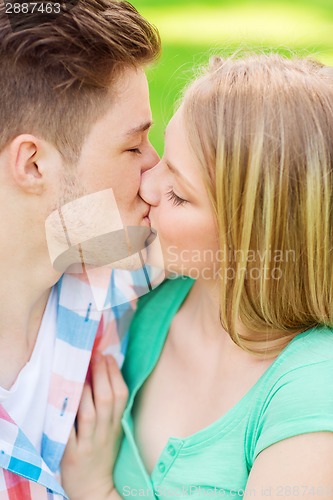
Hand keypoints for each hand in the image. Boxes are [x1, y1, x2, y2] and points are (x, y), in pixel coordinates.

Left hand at [61, 354, 128, 499]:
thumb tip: (105, 374)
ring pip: (90, 413)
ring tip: (82, 370)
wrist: (95, 488)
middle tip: (95, 355)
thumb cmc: (103, 454)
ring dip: (87, 389)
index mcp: (117, 424)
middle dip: (101, 374)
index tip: (108, 356)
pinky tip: (67, 398)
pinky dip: (69, 415)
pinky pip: (71, 431)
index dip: (115, 374)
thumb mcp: (114, 430)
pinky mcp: (73, 454)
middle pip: (106, 399)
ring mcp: (89, 443)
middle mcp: (105, 432)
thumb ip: (111, 407)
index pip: (121, 395)